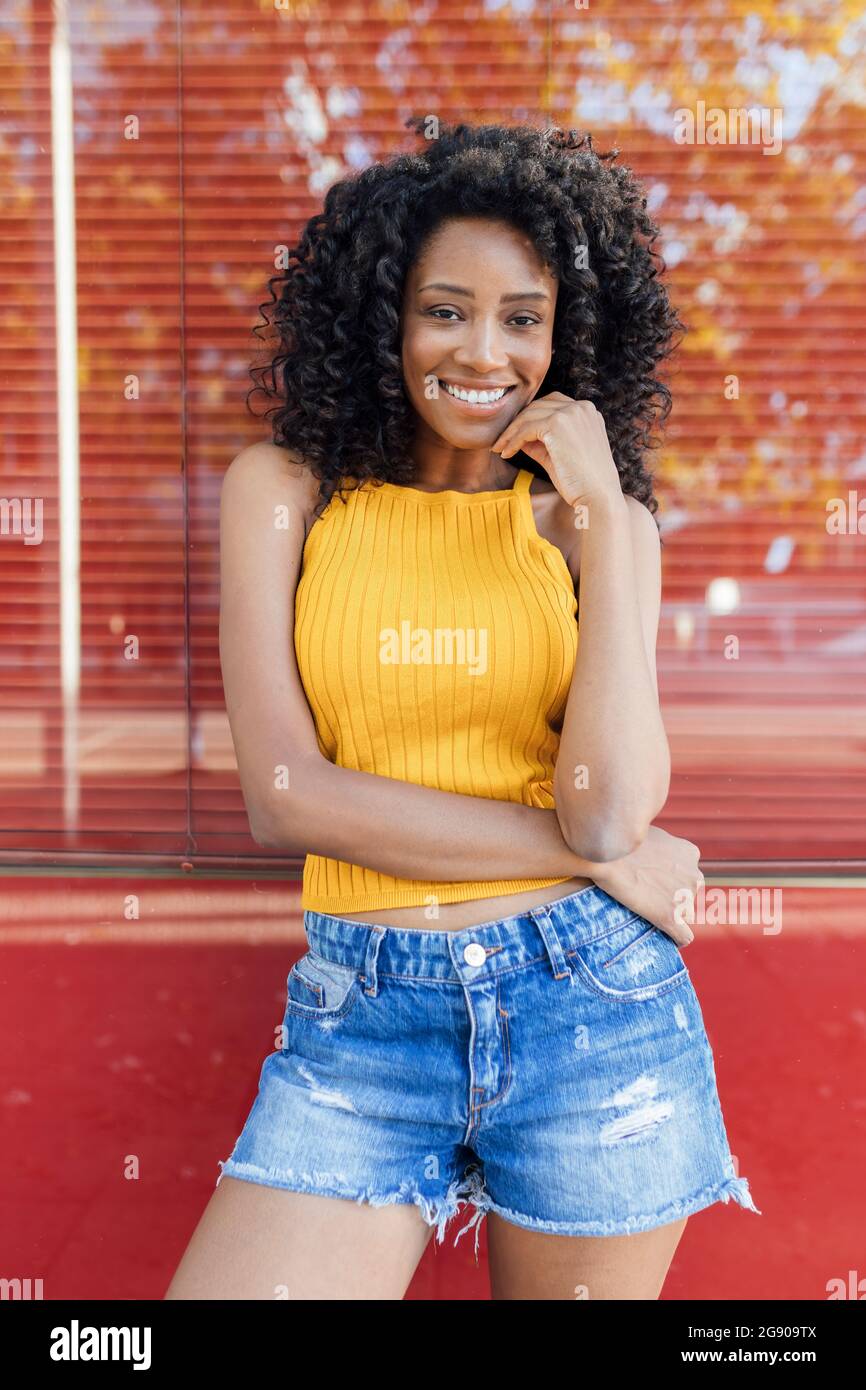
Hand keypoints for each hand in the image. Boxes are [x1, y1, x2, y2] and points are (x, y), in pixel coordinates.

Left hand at [491, 392, 622, 510]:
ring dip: (510, 432)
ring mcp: (570, 413)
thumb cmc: (582, 482)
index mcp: (587, 412)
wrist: (597, 497)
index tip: (515, 435)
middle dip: (517, 423)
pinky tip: (506, 453)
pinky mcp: (557, 424)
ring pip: (529, 415)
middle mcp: (581, 407)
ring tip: (500, 448)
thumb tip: (518, 438)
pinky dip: (513, 440)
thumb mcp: (559, 456)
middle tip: (501, 441)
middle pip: (538, 405)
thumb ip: (541, 443)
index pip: (552, 405)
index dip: (530, 418)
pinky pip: (526, 428)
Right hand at [589, 826, 703, 947]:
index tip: (655, 883)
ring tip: (647, 913)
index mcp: (690, 853)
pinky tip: (664, 938)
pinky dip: (676, 938)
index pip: (688, 874)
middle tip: (647, 897)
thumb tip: (651, 851)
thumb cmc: (621, 840)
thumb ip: (660, 845)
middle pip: (688, 895)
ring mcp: (684, 897)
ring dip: (670, 914)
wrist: (607, 853)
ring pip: (684, 914)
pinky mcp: (671, 916)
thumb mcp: (649, 833)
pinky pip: (683, 936)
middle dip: (672, 897)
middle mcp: (694, 875)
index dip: (672, 881)